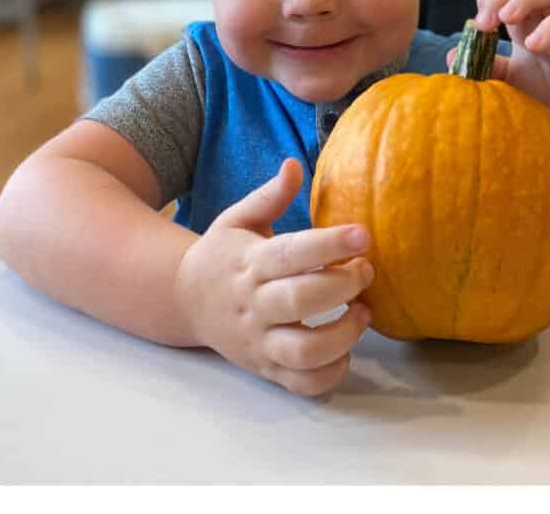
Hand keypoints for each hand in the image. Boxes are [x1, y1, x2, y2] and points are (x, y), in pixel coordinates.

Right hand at [171, 160, 374, 396]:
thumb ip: (269, 196)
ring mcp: (259, 341)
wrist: (183, 300)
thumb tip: (295, 165)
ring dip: (344, 335)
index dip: (329, 245)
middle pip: (301, 301)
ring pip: (305, 351)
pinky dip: (332, 373)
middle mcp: (253, 304)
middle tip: (366, 270)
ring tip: (362, 313)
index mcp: (249, 263)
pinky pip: (303, 384)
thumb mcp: (237, 219)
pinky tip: (345, 348)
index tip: (363, 235)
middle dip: (343, 286)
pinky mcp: (266, 369)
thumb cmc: (222, 255)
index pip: (291, 254)